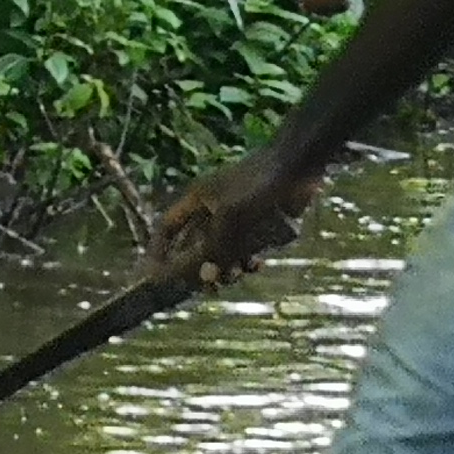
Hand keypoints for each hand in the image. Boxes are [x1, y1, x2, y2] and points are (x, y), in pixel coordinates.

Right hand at [147, 145, 321, 286]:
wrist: (297, 167)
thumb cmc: (257, 183)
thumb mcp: (231, 215)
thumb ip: (215, 247)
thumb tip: (205, 277)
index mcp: (197, 199)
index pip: (168, 226)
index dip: (159, 249)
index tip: (156, 274)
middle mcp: (212, 209)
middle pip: (195, 246)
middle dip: (200, 267)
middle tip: (208, 287)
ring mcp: (236, 218)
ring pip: (222, 252)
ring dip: (226, 267)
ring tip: (236, 275)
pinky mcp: (258, 225)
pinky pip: (245, 250)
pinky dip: (248, 260)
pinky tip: (257, 265)